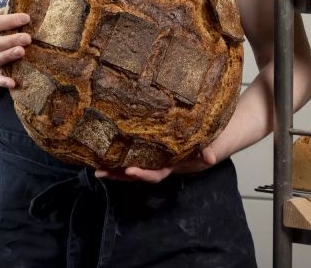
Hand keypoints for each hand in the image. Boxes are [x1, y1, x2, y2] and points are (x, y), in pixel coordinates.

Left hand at [95, 146, 218, 183]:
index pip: (156, 173)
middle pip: (137, 173)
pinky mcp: (152, 148)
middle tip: (100, 172)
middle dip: (119, 175)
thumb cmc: (211, 140)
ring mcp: (155, 157)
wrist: (214, 136)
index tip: (129, 170)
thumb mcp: (212, 145)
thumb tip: (209, 158)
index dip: (143, 174)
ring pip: (132, 165)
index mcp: (173, 165)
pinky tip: (105, 151)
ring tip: (96, 167)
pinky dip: (121, 155)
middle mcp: (161, 164)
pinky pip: (135, 154)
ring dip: (115, 168)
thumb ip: (208, 150)